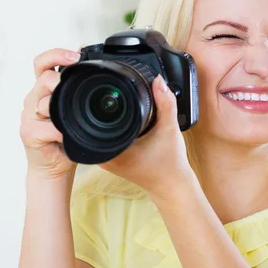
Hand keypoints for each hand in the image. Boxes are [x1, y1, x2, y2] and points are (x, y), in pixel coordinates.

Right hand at [20, 48, 80, 178]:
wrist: (54, 168)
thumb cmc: (65, 139)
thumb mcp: (73, 111)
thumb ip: (75, 91)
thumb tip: (89, 63)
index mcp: (44, 91)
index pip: (42, 63)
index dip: (56, 55)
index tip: (75, 56)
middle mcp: (33, 100)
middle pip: (43, 78)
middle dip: (58, 81)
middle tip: (72, 88)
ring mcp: (28, 116)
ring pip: (42, 101)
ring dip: (58, 109)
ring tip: (69, 119)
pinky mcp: (28, 133)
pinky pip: (46, 127)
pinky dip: (60, 132)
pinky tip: (65, 136)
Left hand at [99, 75, 193, 198]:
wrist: (173, 186)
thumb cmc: (171, 165)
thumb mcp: (170, 129)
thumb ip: (166, 102)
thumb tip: (158, 81)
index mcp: (114, 151)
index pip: (96, 121)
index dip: (100, 102)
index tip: (108, 89)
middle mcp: (105, 157)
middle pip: (94, 124)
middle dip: (102, 108)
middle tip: (112, 92)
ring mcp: (107, 159)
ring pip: (99, 131)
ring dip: (107, 118)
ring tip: (116, 103)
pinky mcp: (113, 158)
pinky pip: (107, 137)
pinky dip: (113, 127)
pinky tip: (122, 118)